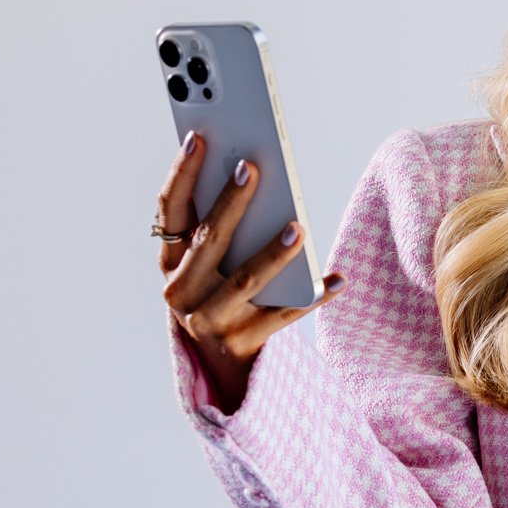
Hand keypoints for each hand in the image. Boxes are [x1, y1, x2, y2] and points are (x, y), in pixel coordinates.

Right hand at [157, 129, 344, 414]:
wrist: (223, 369)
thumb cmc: (221, 297)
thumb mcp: (206, 266)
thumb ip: (218, 227)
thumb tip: (251, 173)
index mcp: (170, 262)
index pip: (170, 211)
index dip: (182, 173)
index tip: (199, 138)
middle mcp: (182, 292)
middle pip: (209, 240)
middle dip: (230, 202)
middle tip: (252, 168)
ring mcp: (211, 321)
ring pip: (246, 280)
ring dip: (273, 252)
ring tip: (298, 228)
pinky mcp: (243, 344)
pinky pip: (285, 315)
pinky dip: (314, 296)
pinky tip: (337, 278)